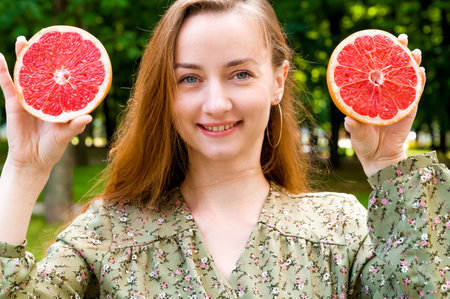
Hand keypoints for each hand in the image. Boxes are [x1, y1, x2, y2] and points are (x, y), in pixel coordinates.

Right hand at [0, 36, 91, 173]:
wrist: (32, 161)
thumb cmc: (53, 148)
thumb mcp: (65, 136)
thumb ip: (75, 127)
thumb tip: (88, 118)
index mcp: (59, 101)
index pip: (62, 79)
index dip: (63, 65)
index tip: (68, 49)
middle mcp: (44, 97)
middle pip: (43, 72)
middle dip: (42, 55)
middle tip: (44, 36)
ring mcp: (28, 99)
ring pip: (25, 74)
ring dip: (22, 57)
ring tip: (22, 39)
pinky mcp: (14, 104)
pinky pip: (7, 85)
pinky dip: (2, 72)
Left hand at [344, 34, 425, 176]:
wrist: (378, 157)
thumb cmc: (363, 142)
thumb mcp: (355, 133)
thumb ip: (353, 126)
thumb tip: (349, 120)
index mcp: (368, 96)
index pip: (372, 73)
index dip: (376, 58)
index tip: (377, 41)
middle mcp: (383, 95)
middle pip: (391, 70)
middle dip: (397, 52)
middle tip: (400, 38)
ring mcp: (397, 100)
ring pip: (406, 77)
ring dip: (411, 63)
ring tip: (414, 51)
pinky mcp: (409, 109)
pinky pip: (415, 93)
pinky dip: (419, 82)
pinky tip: (421, 71)